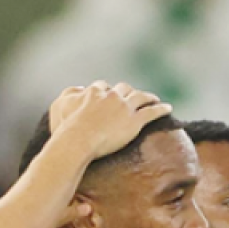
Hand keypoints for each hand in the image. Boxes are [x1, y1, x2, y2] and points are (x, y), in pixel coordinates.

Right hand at [47, 81, 173, 162]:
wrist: (78, 140)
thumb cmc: (66, 132)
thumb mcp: (60, 109)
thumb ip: (66, 99)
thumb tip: (72, 95)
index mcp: (94, 93)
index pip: (103, 88)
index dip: (107, 91)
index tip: (109, 94)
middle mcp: (111, 96)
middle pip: (124, 88)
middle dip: (129, 91)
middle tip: (133, 96)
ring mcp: (124, 107)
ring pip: (141, 97)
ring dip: (149, 97)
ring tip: (154, 99)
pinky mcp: (135, 121)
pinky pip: (152, 112)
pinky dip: (161, 109)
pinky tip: (168, 109)